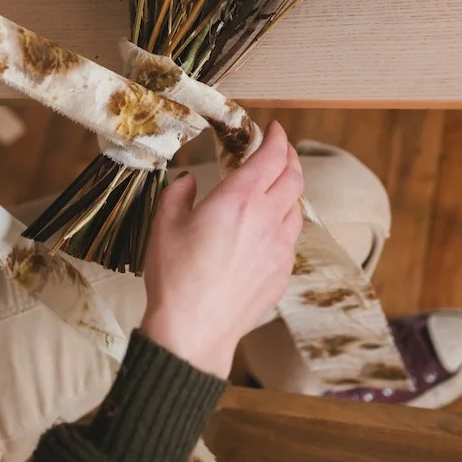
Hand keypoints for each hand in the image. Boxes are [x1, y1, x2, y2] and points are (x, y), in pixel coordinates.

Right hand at [141, 120, 303, 377]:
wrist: (194, 331)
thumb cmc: (176, 277)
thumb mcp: (164, 225)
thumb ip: (178, 193)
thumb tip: (187, 182)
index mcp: (239, 200)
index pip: (270, 158)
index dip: (277, 139)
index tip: (275, 129)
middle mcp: (266, 220)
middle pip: (293, 178)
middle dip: (289, 158)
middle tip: (280, 150)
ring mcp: (279, 249)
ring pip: (297, 209)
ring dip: (289, 191)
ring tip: (276, 187)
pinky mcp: (282, 273)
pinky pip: (290, 240)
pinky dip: (284, 224)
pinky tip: (269, 229)